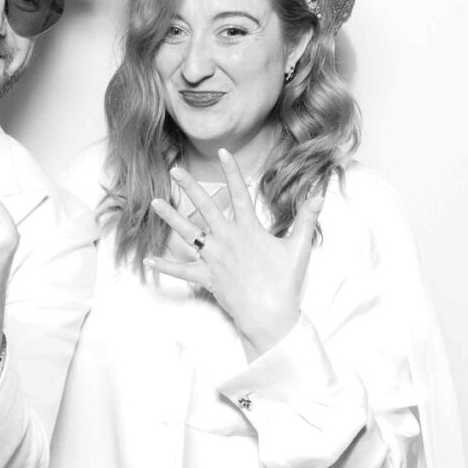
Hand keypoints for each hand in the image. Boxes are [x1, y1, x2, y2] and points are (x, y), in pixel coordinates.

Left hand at [145, 148, 322, 357]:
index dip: (231, 172)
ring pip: (187, 233)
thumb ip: (306, 219)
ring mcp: (214, 258)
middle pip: (205, 207)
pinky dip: (165, 266)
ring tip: (154, 203)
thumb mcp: (299, 247)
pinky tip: (148, 259)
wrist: (270, 315)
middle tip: (175, 170)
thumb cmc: (285, 282)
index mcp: (248, 229)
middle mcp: (227, 239)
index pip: (239, 193)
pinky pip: (181, 270)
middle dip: (189, 187)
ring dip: (170, 217)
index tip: (222, 153)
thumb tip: (319, 195)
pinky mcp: (206, 276)